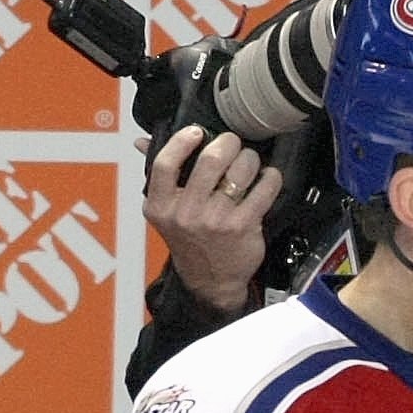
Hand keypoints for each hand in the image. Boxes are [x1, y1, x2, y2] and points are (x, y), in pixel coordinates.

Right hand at [146, 122, 275, 313]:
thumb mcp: (164, 212)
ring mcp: (216, 221)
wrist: (211, 281)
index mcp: (161, 206)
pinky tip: (268, 176)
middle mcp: (186, 214)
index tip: (196, 131)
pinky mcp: (243, 227)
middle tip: (233, 143)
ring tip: (250, 161)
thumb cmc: (189, 241)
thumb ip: (158, 176)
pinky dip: (270, 177)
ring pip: (239, 171)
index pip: (165, 163)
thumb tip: (142, 141)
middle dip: (228, 143)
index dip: (182, 141)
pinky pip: (263, 190)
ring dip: (250, 158)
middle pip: (210, 160)